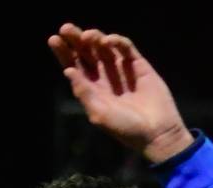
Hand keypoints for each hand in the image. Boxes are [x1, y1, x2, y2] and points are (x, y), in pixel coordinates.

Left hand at [49, 26, 190, 163]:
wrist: (158, 134)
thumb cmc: (126, 129)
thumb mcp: (99, 114)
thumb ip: (84, 92)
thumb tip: (68, 70)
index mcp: (91, 87)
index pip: (73, 64)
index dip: (62, 52)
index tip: (54, 40)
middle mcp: (104, 75)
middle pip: (85, 51)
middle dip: (74, 38)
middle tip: (67, 29)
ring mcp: (121, 69)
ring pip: (103, 45)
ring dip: (93, 36)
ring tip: (89, 37)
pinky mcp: (139, 66)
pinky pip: (125, 47)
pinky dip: (116, 40)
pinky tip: (108, 41)